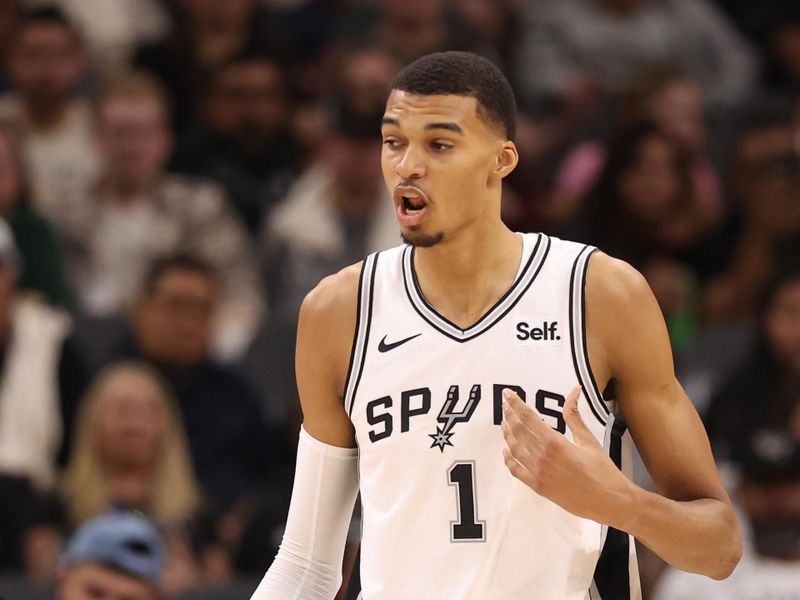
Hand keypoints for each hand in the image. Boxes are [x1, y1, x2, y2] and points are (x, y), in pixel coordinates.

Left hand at [501, 387, 637, 530]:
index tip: (508, 393)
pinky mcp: (537, 487)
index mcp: (555, 442)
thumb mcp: (588, 439)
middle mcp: (542, 457)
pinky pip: (516, 470)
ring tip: (504, 422)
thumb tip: (574, 390)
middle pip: (518, 430)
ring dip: (507, 434)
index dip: (516, 403)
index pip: (528, 417)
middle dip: (510, 414)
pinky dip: (508, 459)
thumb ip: (574, 415)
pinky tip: (506, 450)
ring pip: (514, 449)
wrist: (609, 502)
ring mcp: (537, 473)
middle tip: (505, 404)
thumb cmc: (602, 469)